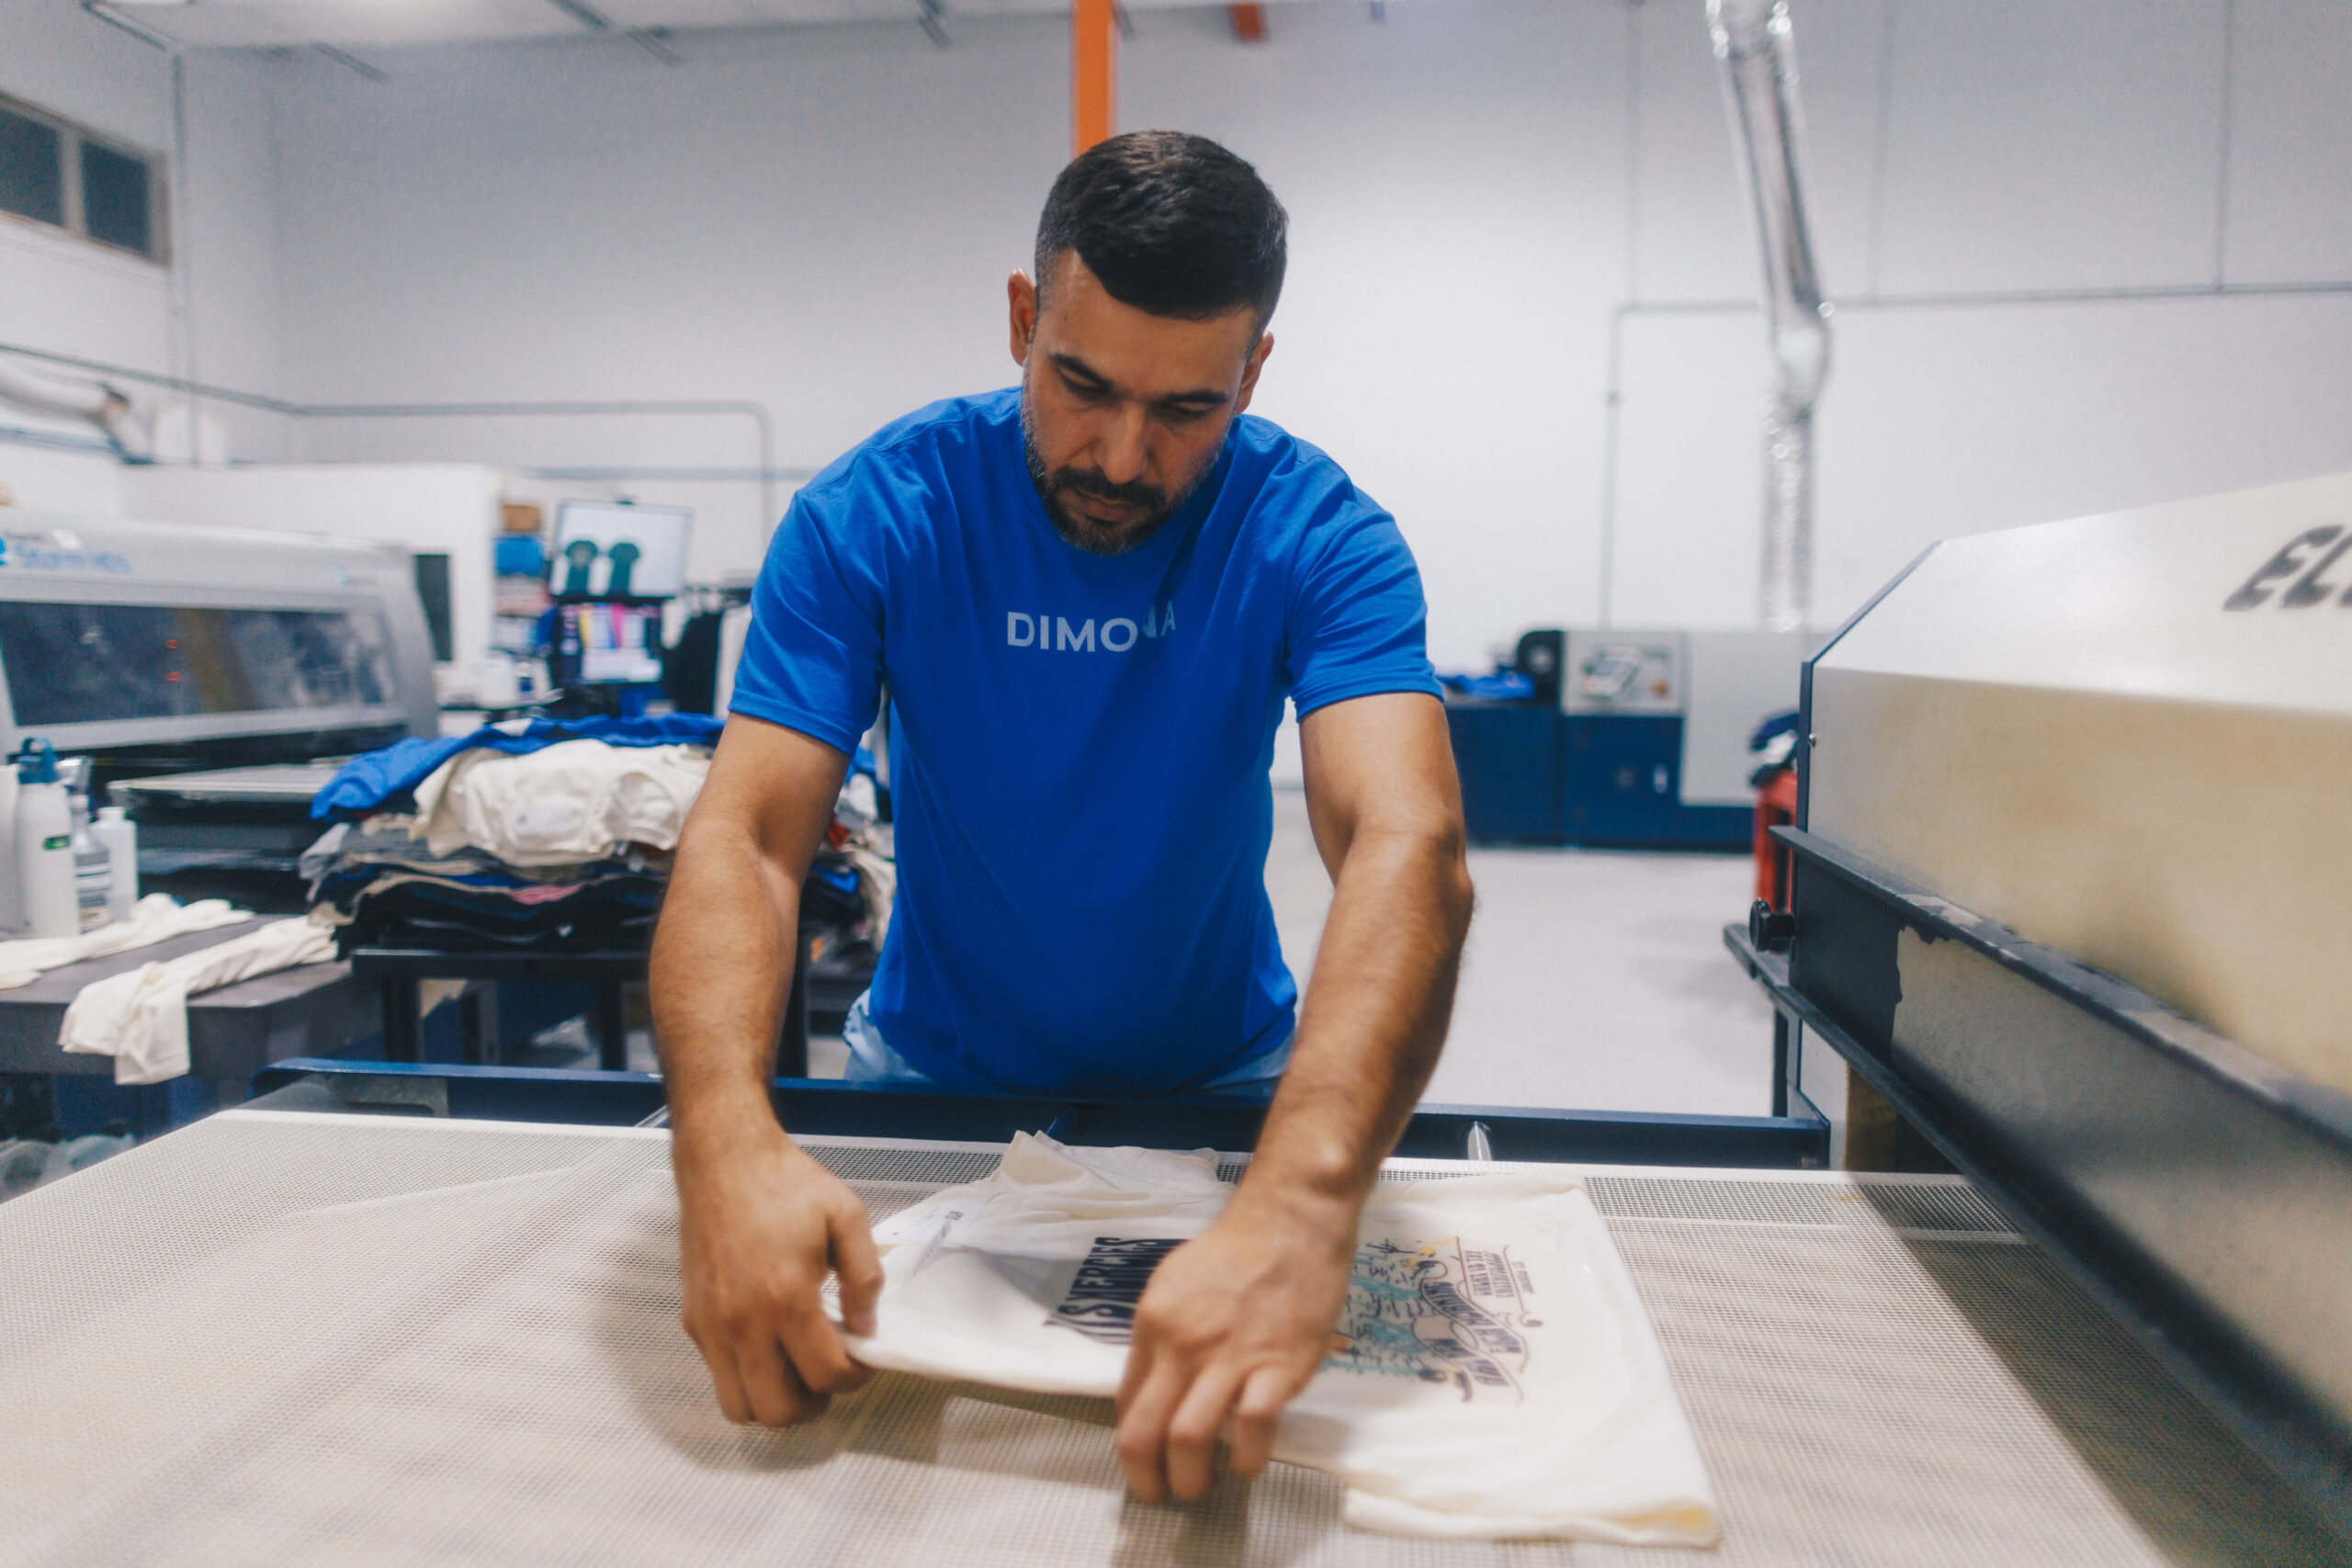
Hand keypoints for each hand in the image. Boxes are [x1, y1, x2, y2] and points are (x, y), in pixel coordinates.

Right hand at [674, 1122, 884, 1426]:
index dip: (854, 1378)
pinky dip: (747, 1377)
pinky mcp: (693, 1322)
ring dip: (774, 1400)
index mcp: (785, 1297)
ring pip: (740, 1408)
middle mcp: (742, 1323)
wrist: (723, 1161)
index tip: (861, 1358)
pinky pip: (718, 1377)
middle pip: (778, 1411)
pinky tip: (769, 1344)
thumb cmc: (787, 1185)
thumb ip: (865, 1276)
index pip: (824, 1375)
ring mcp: (711, 1327)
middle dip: (813, 1404)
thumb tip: (867, 1329)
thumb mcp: (846, 1216)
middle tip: (829, 1373)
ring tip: (796, 1368)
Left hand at [1113, 1192, 1355, 1500]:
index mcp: (1153, 1323)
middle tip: (1161, 1494)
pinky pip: (1252, 1429)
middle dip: (1146, 1479)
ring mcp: (1229, 1358)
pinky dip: (1247, 1460)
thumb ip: (1163, 1334)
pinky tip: (1249, 1463)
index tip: (1146, 1459)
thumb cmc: (1237, 1249)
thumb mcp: (1176, 1283)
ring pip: (1189, 1440)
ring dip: (1191, 1480)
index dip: (1133, 1441)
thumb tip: (1157, 1382)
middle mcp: (1182, 1345)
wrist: (1291, 1220)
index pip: (1125, 1402)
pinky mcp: (1277, 1367)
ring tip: (1202, 1488)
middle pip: (1143, 1433)